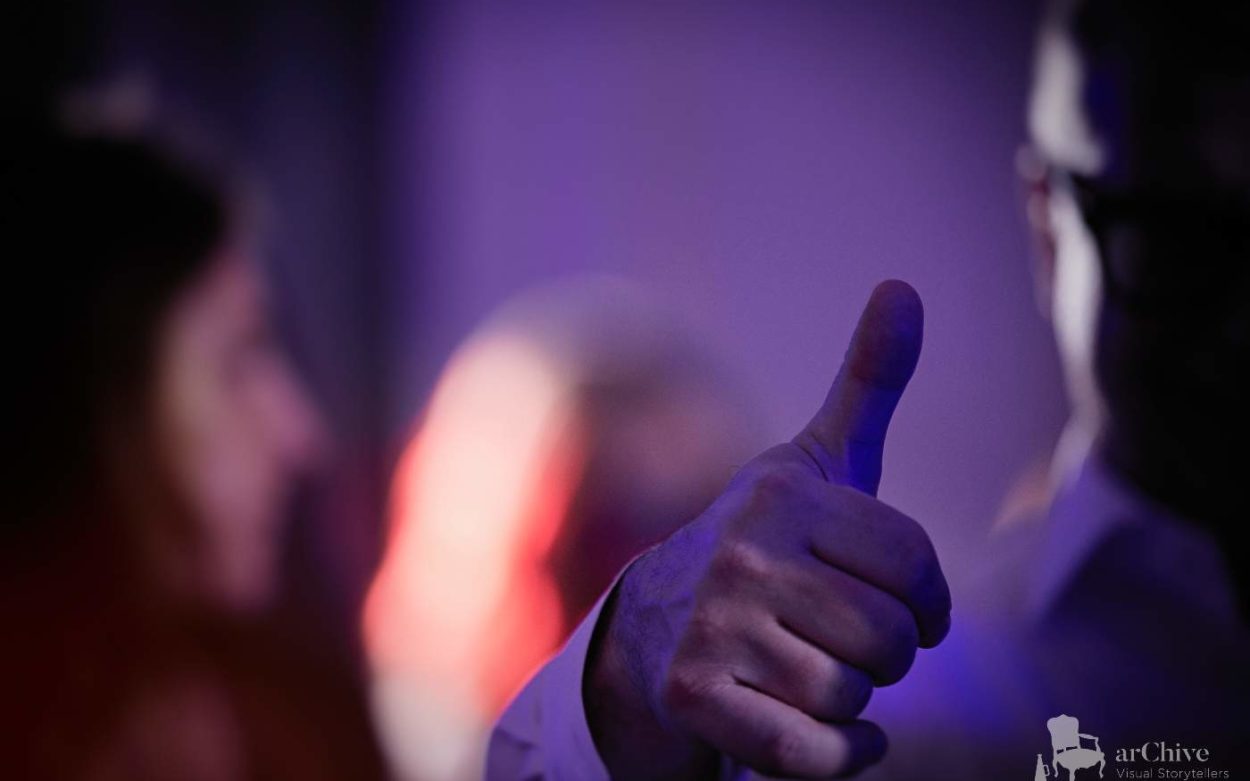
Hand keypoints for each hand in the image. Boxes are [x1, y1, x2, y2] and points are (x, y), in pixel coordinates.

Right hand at [584, 280, 950, 778]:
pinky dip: (843, 756)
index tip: (910, 605)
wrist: (655, 628)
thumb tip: (904, 285)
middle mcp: (741, 554)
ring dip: (853, 699)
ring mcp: (711, 628)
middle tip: (846, 640)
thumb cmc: (763, 544)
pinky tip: (829, 732)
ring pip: (855, 695)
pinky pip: (819, 755)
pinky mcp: (696, 697)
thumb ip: (866, 382)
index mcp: (780, 494)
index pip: (915, 564)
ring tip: (811, 670)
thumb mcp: (813, 464)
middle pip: (893, 638)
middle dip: (886, 652)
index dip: (927, 598)